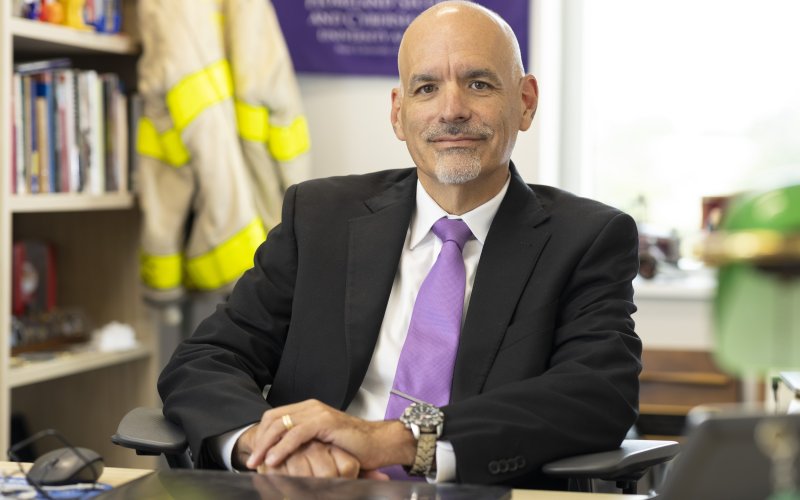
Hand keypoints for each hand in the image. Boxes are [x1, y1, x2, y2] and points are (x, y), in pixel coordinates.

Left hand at [243, 399, 414, 472]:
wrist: (381, 443)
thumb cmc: (355, 447)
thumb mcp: (323, 444)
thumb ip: (304, 445)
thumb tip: (280, 457)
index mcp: (309, 410)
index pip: (275, 417)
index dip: (261, 435)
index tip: (255, 455)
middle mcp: (311, 407)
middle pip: (273, 419)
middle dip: (259, 440)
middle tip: (251, 461)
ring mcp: (318, 413)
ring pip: (281, 424)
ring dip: (266, 445)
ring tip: (258, 462)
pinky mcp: (325, 422)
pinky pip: (296, 433)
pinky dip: (282, 447)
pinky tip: (274, 459)